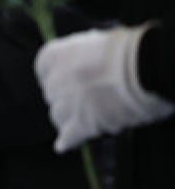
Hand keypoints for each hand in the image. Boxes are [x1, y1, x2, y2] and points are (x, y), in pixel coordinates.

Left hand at [35, 25, 174, 151]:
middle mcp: (56, 79)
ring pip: (58, 115)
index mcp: (55, 55)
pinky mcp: (84, 123)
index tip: (61, 81)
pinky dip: (67, 141)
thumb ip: (81, 55)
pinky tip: (62, 145)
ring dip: (67, 118)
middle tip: (83, 99)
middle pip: (52, 94)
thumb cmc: (127, 50)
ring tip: (80, 119)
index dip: (53, 77)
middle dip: (64, 97)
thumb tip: (83, 61)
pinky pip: (70, 136)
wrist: (144, 68)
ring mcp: (68, 102)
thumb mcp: (95, 43)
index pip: (44, 70)